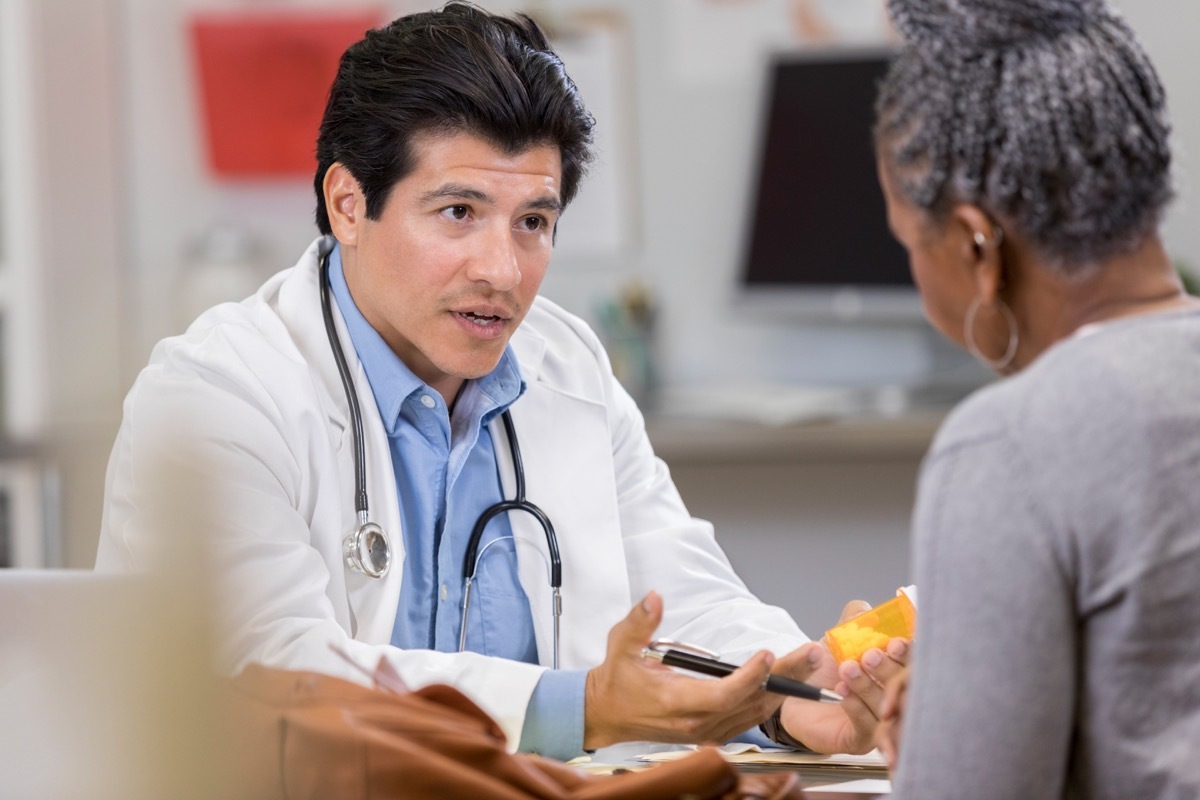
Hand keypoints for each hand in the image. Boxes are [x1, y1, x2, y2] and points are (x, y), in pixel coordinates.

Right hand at [583, 592, 796, 749]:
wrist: (607, 714)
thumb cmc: (617, 680)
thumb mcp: (621, 644)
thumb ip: (641, 621)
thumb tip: (655, 598)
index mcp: (676, 701)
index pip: (723, 695)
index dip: (749, 677)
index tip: (766, 654)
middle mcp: (695, 723)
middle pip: (750, 703)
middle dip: (784, 678)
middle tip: (810, 653)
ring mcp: (705, 732)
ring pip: (755, 713)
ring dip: (783, 688)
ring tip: (807, 662)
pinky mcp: (711, 733)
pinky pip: (748, 718)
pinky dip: (769, 699)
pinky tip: (787, 681)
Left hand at [778, 600, 909, 753]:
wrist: (795, 696)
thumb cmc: (824, 668)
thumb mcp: (839, 638)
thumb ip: (854, 620)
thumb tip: (866, 610)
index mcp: (896, 671)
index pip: (915, 663)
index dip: (909, 654)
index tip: (895, 643)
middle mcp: (895, 698)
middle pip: (907, 688)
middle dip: (889, 669)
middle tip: (869, 656)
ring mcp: (882, 721)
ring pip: (888, 709)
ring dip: (868, 686)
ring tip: (847, 670)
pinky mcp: (862, 740)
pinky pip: (868, 727)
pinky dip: (856, 708)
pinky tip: (842, 693)